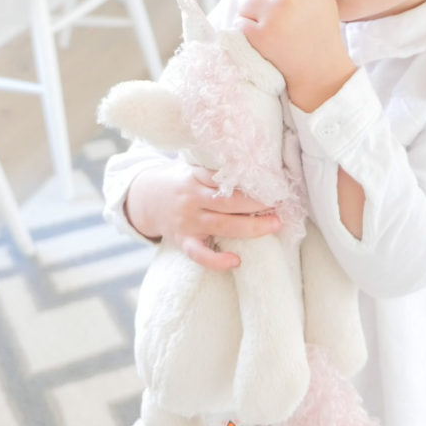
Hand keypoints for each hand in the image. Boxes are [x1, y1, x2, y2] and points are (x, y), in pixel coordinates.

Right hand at [125, 160, 280, 270]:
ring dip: (250, 227)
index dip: (249, 181)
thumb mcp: (193, 169)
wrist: (146, 200)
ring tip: (274, 225)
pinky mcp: (184, 242)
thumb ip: (216, 171)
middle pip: (227, 201)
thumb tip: (256, 164)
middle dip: (256, 203)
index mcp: (195, 177)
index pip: (224, 177)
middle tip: (279, 203)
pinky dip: (217, 261)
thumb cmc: (182, 184)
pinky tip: (236, 261)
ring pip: (221, 226)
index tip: (272, 182)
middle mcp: (192, 199)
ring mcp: (188, 222)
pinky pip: (200, 255)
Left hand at [235, 0, 356, 110]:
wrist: (320, 71)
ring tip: (265, 27)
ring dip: (250, 15)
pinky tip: (260, 38)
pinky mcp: (259, 35)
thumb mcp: (328, 0)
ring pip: (246, 3)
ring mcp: (273, 16)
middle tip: (277, 21)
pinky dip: (245, 30)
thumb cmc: (323, 34)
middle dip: (264, 3)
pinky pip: (240, 23)